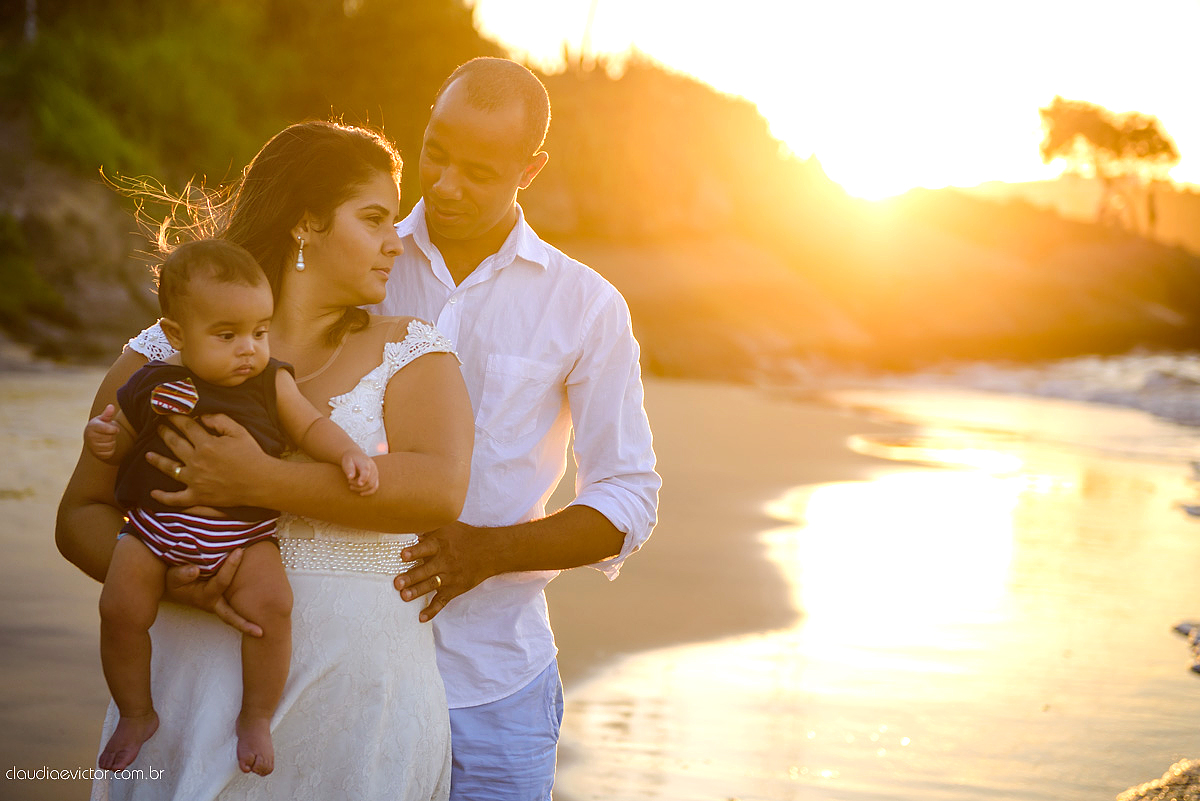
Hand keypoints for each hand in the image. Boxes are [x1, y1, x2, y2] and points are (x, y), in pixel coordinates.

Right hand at [84, 404, 119, 461]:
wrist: (91, 438)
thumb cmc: (99, 426)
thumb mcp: (103, 419)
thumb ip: (108, 414)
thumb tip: (111, 406)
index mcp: (92, 426)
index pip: (107, 429)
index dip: (114, 429)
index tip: (115, 428)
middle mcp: (90, 437)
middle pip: (110, 437)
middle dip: (112, 435)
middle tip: (108, 433)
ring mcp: (92, 446)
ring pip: (110, 445)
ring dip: (112, 442)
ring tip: (106, 438)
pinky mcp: (97, 454)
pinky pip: (110, 453)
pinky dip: (111, 449)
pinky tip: (106, 445)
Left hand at [148, 413, 266, 507]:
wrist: (261, 482)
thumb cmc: (253, 455)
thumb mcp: (239, 431)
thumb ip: (219, 420)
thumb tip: (201, 417)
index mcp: (206, 444)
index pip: (186, 426)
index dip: (176, 417)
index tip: (169, 411)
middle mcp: (196, 461)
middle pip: (174, 444)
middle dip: (164, 433)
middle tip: (158, 427)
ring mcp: (195, 480)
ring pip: (170, 469)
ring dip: (156, 460)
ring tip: (147, 454)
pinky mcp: (198, 496)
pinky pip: (176, 499)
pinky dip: (163, 497)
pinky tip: (153, 493)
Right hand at [162, 548, 262, 636]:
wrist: (171, 584)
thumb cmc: (173, 579)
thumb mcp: (172, 577)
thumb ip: (181, 574)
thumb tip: (195, 570)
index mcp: (204, 597)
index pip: (222, 582)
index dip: (230, 566)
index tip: (240, 551)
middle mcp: (214, 604)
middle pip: (231, 616)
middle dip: (245, 625)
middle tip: (262, 632)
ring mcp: (219, 604)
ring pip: (236, 613)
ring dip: (250, 620)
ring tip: (268, 627)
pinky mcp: (223, 600)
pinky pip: (237, 605)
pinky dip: (248, 607)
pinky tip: (266, 604)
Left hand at [343, 451, 378, 495]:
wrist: (355, 455)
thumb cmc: (350, 459)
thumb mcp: (347, 461)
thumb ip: (349, 468)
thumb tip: (350, 477)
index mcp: (366, 463)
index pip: (367, 471)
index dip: (364, 478)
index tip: (359, 484)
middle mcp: (373, 468)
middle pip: (369, 481)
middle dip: (358, 485)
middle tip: (349, 482)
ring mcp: (375, 473)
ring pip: (372, 485)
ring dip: (361, 489)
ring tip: (351, 487)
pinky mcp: (375, 478)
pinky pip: (375, 487)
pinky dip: (369, 492)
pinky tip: (361, 493)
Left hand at [394, 521, 494, 621]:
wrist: (489, 551)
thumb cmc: (464, 537)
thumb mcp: (447, 526)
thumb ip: (428, 529)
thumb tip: (407, 529)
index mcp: (440, 545)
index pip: (426, 548)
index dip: (415, 552)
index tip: (403, 555)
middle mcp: (444, 561)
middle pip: (426, 570)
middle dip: (411, 577)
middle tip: (397, 583)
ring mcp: (449, 577)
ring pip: (431, 585)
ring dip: (417, 591)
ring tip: (404, 597)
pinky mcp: (454, 589)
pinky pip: (442, 602)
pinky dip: (432, 610)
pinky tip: (421, 618)